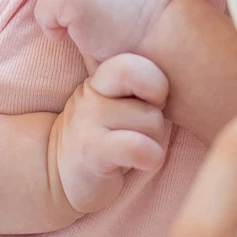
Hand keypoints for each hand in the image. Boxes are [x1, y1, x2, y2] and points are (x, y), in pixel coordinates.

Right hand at [49, 54, 169, 215]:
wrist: (56, 174)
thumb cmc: (104, 137)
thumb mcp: (116, 103)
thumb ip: (138, 85)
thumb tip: (179, 61)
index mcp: (103, 77)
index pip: (137, 64)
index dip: (156, 86)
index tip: (149, 106)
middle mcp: (93, 93)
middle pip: (155, 97)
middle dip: (157, 120)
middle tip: (141, 132)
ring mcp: (89, 120)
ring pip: (152, 123)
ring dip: (154, 142)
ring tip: (134, 149)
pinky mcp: (92, 151)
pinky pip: (139, 147)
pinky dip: (151, 158)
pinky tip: (140, 164)